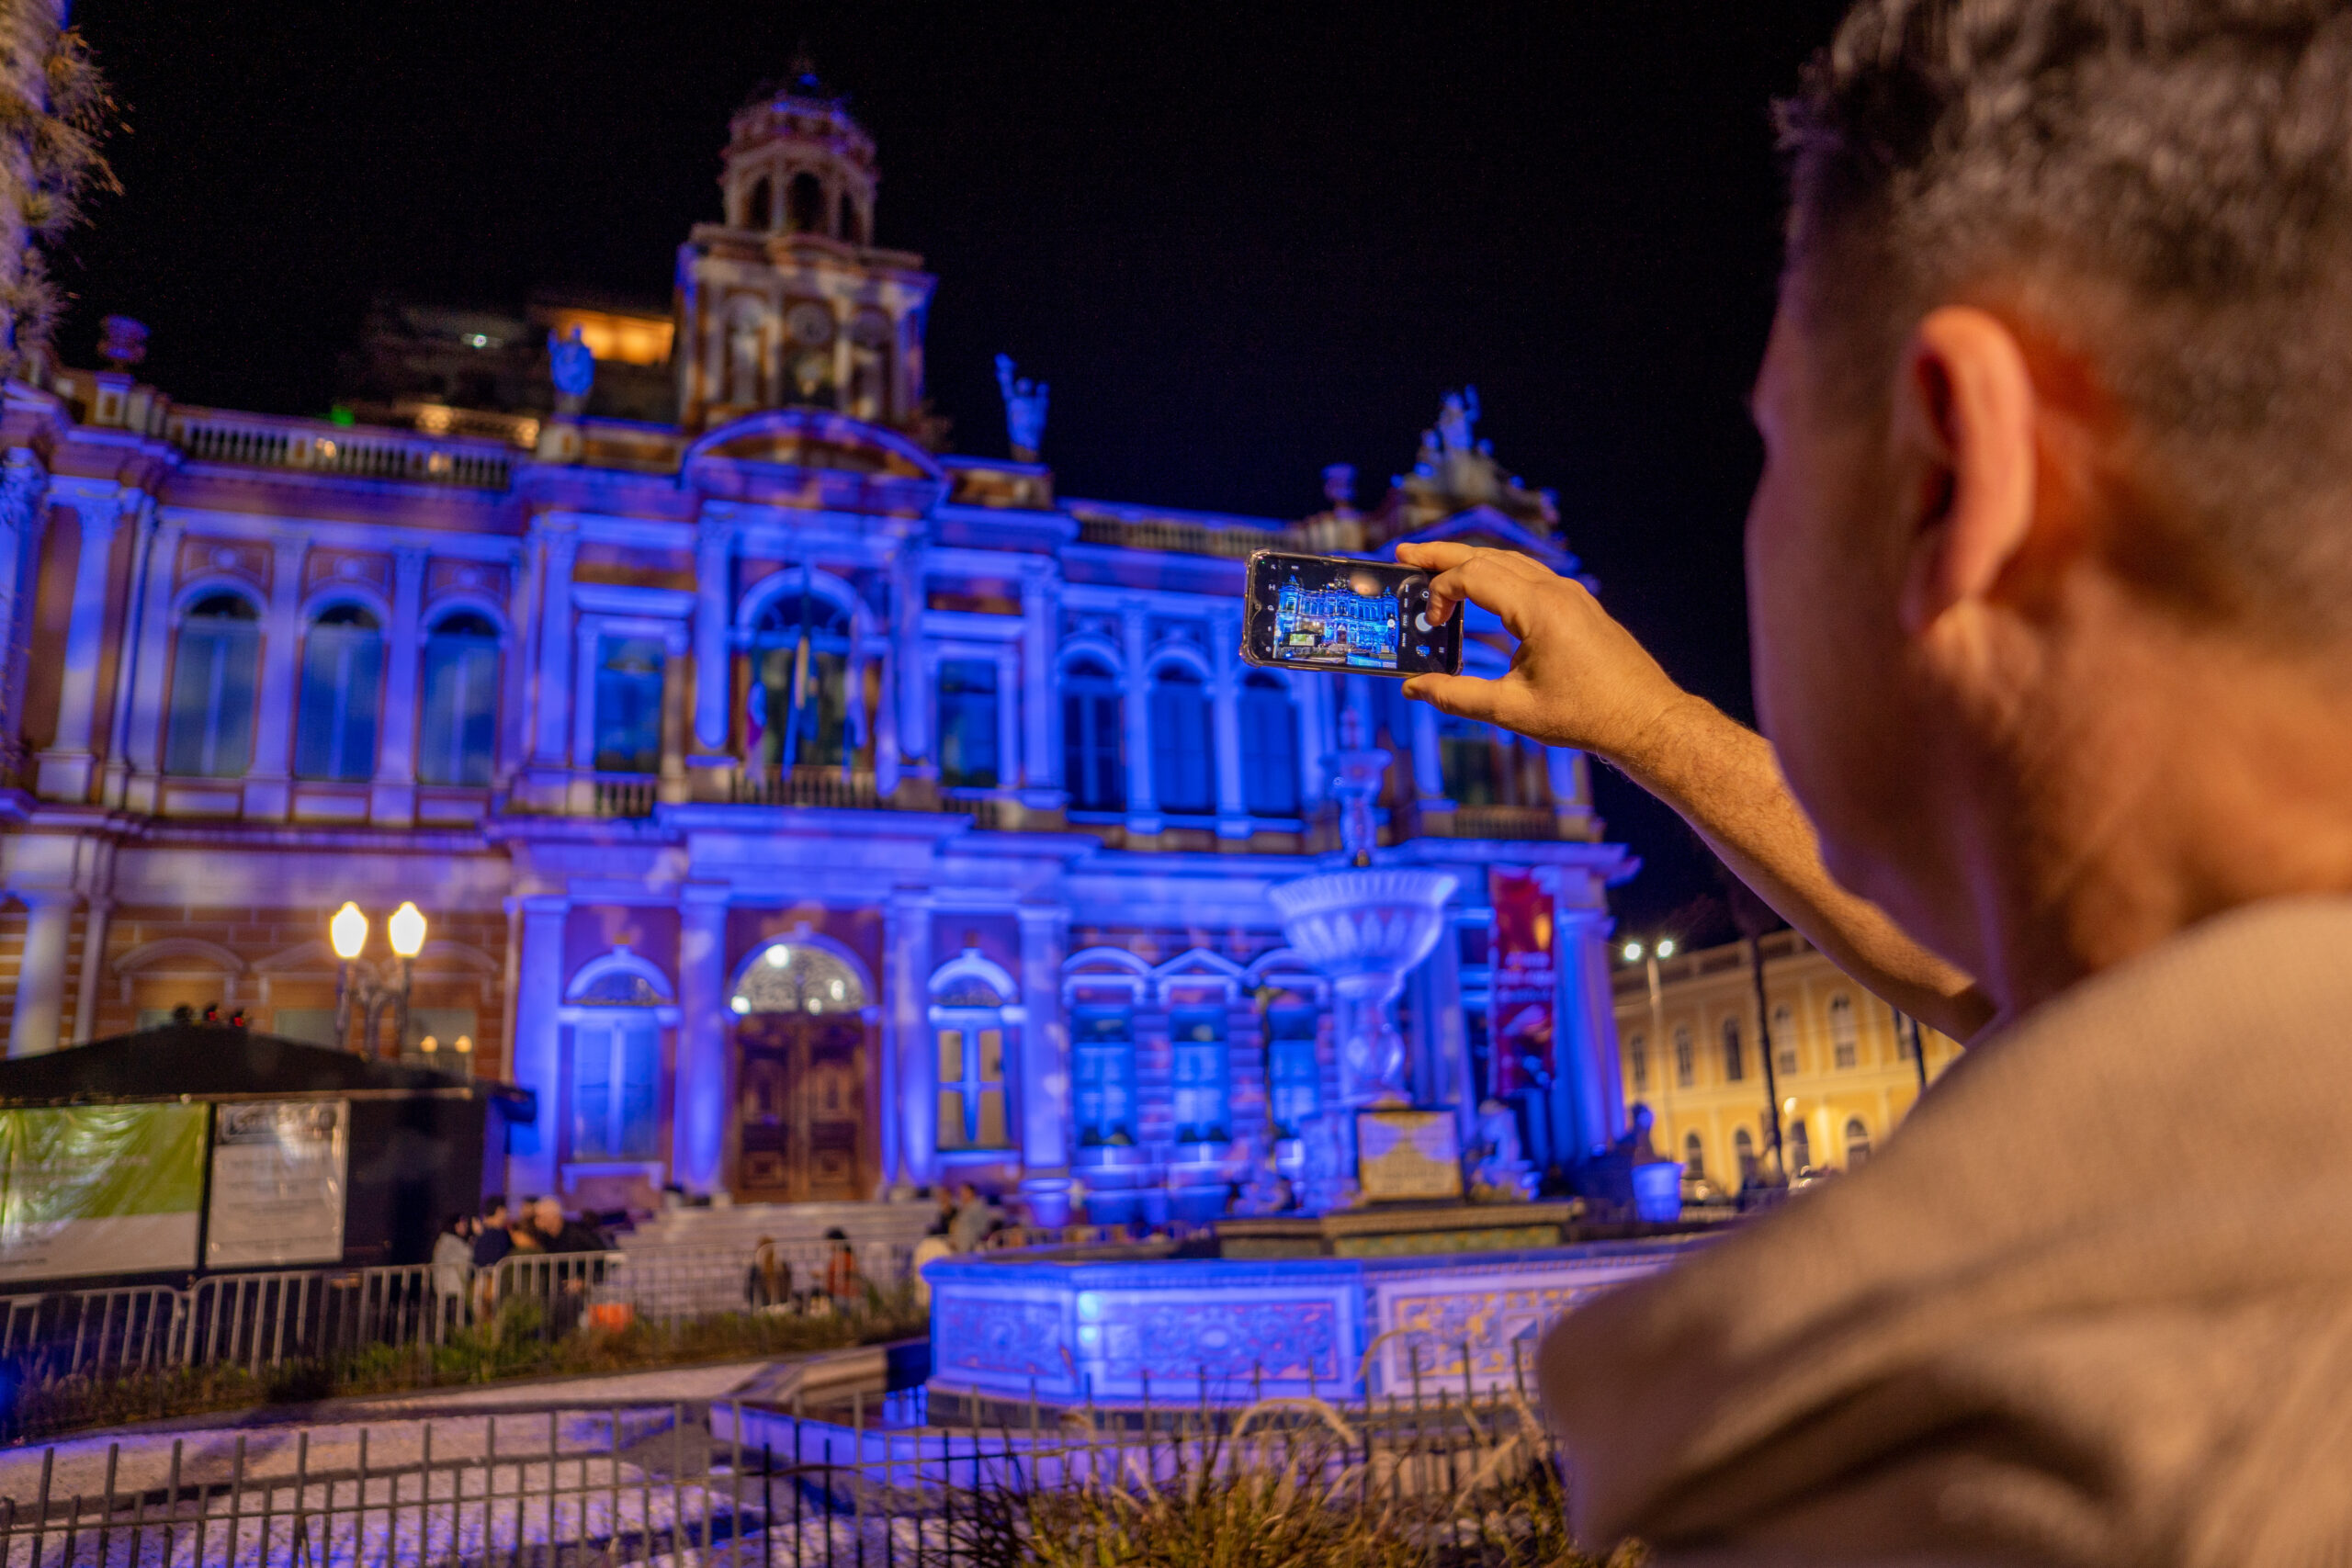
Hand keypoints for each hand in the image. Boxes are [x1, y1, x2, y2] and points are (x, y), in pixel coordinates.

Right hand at [1396, 541, 1693, 767]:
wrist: (1647, 719)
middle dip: (1444, 554)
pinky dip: (1497, 576)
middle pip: (1489, 557)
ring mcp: (1571, 594)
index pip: (1474, 575)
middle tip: (1405, 554)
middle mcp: (1556, 591)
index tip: (1430, 623)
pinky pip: (1530, 577)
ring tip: (1437, 567)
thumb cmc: (1586, 716)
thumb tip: (1413, 688)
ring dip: (1471, 562)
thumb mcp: (1513, 710)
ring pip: (1511, 562)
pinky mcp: (1579, 606)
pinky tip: (1483, 591)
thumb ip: (1457, 697)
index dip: (1441, 591)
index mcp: (1540, 609)